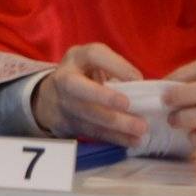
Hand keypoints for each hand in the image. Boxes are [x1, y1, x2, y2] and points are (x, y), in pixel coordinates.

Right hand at [31, 42, 145, 144]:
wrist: (53, 98)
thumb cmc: (86, 76)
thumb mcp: (95, 64)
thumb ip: (116, 71)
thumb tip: (143, 88)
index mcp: (76, 57)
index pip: (94, 55)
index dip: (116, 66)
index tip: (138, 79)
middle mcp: (65, 78)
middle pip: (77, 86)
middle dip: (101, 95)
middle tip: (126, 104)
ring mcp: (63, 103)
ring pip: (87, 114)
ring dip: (115, 123)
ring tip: (140, 128)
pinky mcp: (68, 124)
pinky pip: (92, 132)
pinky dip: (115, 137)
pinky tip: (133, 140)